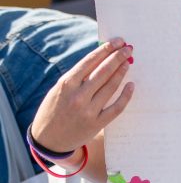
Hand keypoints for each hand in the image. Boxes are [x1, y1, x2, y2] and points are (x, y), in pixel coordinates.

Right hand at [29, 38, 132, 152]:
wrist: (47, 140)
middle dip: (117, 57)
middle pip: (103, 71)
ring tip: (128, 62)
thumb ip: (77, 77)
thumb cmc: (54, 110)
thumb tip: (101, 59)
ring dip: (121, 72)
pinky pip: (117, 107)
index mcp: (66, 84)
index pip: (90, 62)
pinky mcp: (97, 123)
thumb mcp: (59, 90)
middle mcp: (77, 96)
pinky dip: (126, 95)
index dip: (105, 50)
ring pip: (111, 86)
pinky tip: (131, 85)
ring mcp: (88, 111)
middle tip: (128, 48)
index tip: (117, 41)